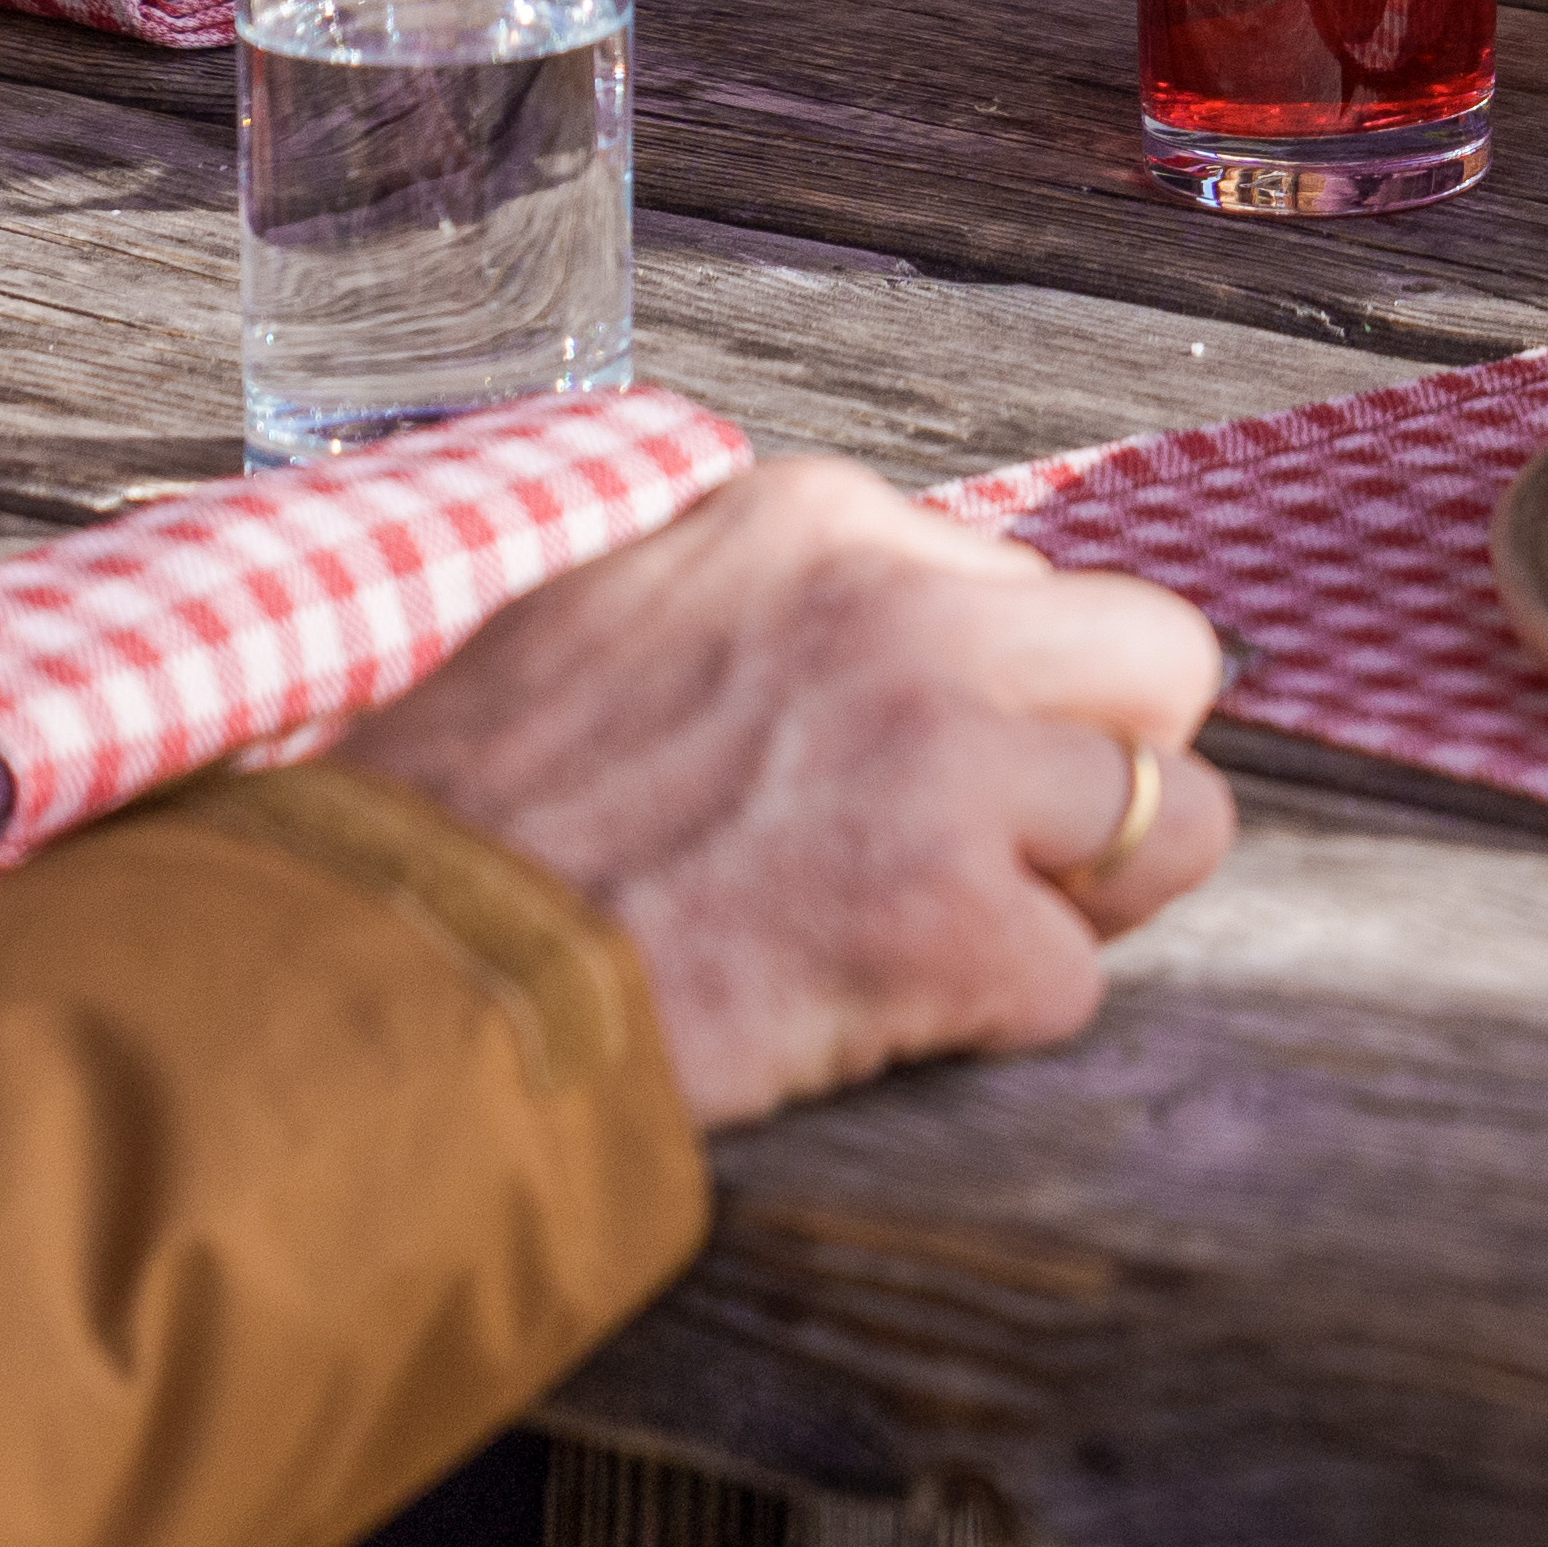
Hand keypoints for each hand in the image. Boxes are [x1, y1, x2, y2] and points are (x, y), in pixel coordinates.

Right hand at [317, 456, 1234, 1130]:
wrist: (373, 977)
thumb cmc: (467, 823)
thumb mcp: (618, 621)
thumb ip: (782, 613)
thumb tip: (914, 641)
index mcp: (815, 521)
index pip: (1031, 589)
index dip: (994, 703)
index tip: (900, 777)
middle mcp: (902, 612)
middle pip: (1165, 662)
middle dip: (1103, 773)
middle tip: (999, 861)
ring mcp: (939, 762)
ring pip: (1173, 822)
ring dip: (1080, 904)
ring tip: (948, 946)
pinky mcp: (945, 920)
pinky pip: (1072, 984)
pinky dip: (987, 1025)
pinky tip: (861, 1024)